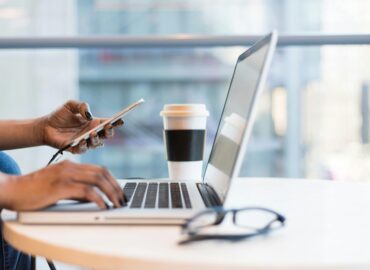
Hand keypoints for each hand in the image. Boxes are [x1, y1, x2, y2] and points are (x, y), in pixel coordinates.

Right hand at [2, 160, 126, 210]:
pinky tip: (103, 206)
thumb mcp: (58, 186)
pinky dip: (98, 199)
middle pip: (102, 173)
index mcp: (71, 165)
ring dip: (111, 193)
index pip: (99, 169)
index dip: (113, 180)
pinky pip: (86, 191)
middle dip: (116, 187)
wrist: (12, 189)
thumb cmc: (34, 190)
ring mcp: (65, 175)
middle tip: (122, 199)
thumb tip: (93, 197)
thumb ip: (76, 188)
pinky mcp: (60, 186)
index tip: (119, 191)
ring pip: (97, 180)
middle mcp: (70, 167)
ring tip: (117, 204)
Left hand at [41, 100, 122, 153]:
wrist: (45, 126)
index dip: (116, 122)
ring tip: (93, 133)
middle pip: (106, 135)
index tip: (120, 120)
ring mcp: (84, 142)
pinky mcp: (75, 149)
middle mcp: (91, 133)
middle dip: (109, 131)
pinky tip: (82, 140)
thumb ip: (82, 106)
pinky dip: (84, 146)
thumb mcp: (71, 105)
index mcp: (93, 123)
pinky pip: (83, 150)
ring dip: (96, 139)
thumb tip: (89, 115)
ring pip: (96, 143)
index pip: (108, 123)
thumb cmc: (59, 116)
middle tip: (108, 126)